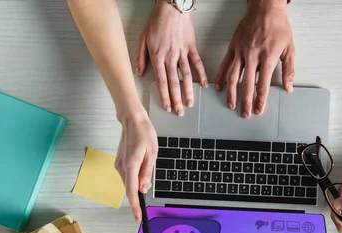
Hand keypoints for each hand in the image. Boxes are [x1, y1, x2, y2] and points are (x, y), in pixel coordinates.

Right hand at [114, 112, 158, 221]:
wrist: (132, 120)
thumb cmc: (144, 134)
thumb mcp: (152, 154)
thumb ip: (147, 173)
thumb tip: (144, 189)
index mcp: (130, 166)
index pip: (132, 192)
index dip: (135, 206)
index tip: (138, 218)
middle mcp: (121, 167)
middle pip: (130, 189)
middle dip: (137, 197)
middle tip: (145, 200)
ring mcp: (118, 165)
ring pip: (129, 183)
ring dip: (137, 184)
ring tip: (147, 166)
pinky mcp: (119, 163)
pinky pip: (127, 176)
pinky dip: (134, 178)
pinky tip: (141, 167)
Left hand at [136, 1, 207, 115]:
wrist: (171, 7)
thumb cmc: (156, 21)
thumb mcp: (143, 38)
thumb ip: (140, 57)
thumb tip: (138, 72)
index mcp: (157, 56)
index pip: (161, 81)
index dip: (164, 95)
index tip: (166, 106)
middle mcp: (170, 57)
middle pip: (174, 82)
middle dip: (176, 99)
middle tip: (179, 112)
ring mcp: (182, 53)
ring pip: (186, 76)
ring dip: (188, 92)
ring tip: (190, 104)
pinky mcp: (191, 47)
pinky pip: (197, 63)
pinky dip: (201, 74)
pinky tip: (203, 85)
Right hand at [215, 0, 293, 118]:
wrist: (265, 8)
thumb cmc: (278, 27)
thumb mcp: (289, 48)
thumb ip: (288, 69)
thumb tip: (288, 87)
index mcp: (267, 57)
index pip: (262, 84)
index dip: (260, 100)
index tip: (259, 110)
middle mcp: (252, 55)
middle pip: (247, 84)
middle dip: (245, 102)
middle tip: (245, 114)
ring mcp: (240, 51)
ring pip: (233, 76)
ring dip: (231, 93)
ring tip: (231, 104)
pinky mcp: (233, 46)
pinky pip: (225, 64)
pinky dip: (221, 77)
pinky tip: (219, 87)